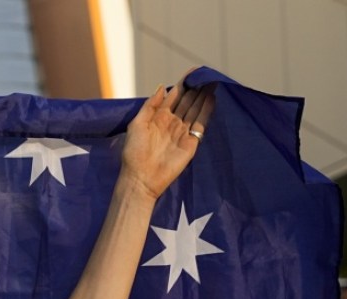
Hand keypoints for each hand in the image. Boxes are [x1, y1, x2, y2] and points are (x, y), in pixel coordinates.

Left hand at [119, 73, 214, 201]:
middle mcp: (172, 122)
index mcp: (158, 117)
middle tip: (206, 74)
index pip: (174, 96)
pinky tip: (212, 98)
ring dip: (204, 96)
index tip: (193, 71)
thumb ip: (150, 105)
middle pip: (188, 101)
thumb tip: (163, 87)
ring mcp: (182, 132)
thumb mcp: (137, 124)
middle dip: (197, 87)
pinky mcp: (191, 142)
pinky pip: (201, 123)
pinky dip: (207, 110)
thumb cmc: (134, 152)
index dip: (183, 83)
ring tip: (212, 81)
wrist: (141, 178)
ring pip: (195, 109)